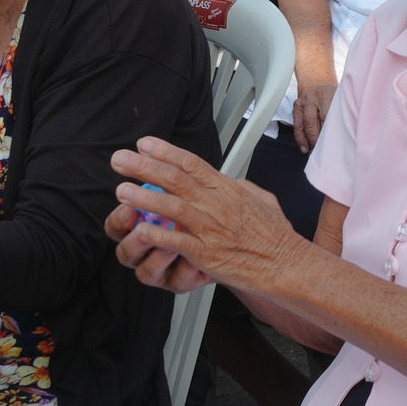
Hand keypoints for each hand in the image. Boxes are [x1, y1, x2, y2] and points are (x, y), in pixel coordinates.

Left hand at [108, 136, 303, 295]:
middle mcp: (217, 204)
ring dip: (144, 196)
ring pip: (173, 206)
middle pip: (176, 178)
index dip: (165, 151)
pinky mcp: (207, 253)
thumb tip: (227, 180)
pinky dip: (157, 234)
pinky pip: (177, 241)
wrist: (285, 262)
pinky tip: (139, 229)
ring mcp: (211, 228)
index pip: (192, 163)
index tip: (144, 143)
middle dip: (144, 166)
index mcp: (227, 189)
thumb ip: (239, 187)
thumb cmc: (274, 234)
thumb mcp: (260, 199)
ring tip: (122, 190)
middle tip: (121, 159)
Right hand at [293, 80, 336, 152]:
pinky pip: (296, 124)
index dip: (327, 132)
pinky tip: (304, 146)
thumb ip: (338, 114)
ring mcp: (302, 102)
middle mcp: (313, 98)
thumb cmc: (331, 95)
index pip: (326, 117)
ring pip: (302, 124)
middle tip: (319, 150)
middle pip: (311, 122)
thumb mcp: (338, 99)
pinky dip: (299, 137)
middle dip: (315, 138)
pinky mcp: (296, 106)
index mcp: (327, 96)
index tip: (331, 144)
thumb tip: (340, 136)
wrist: (317, 82)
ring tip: (309, 151)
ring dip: (305, 140)